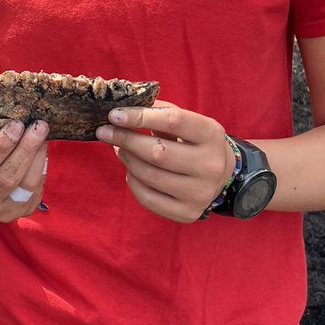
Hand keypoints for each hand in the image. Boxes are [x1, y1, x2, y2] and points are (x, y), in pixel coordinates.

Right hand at [0, 119, 48, 221]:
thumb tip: (20, 122)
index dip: (1, 145)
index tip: (17, 124)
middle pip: (7, 178)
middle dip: (26, 150)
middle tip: (39, 127)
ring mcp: (0, 213)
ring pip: (26, 186)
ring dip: (38, 158)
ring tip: (43, 136)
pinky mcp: (19, 214)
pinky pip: (36, 191)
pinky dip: (41, 169)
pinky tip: (41, 153)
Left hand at [96, 101, 235, 222]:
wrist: (219, 174)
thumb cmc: (192, 140)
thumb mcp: (185, 119)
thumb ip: (157, 111)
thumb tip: (121, 111)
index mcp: (211, 135)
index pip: (173, 121)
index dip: (140, 116)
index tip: (115, 115)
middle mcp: (210, 165)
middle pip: (158, 152)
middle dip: (126, 139)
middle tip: (104, 131)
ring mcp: (200, 193)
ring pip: (149, 175)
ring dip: (126, 159)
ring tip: (119, 148)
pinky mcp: (187, 213)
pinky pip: (147, 198)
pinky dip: (132, 181)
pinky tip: (131, 170)